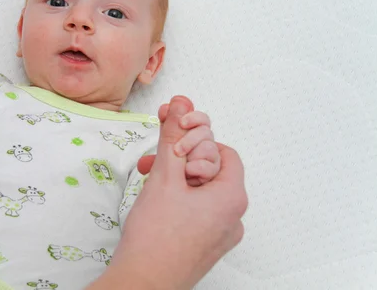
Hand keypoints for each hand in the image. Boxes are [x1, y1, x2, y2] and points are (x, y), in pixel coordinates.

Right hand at [90, 97, 247, 289]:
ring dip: (175, 179)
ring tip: (149, 182)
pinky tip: (156, 203)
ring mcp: (221, 235)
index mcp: (232, 197)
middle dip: (179, 160)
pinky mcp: (206, 246)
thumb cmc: (156, 236)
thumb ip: (173, 137)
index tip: (172, 142)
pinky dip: (178, 201)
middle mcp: (233, 217)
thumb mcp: (164, 177)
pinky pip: (197, 212)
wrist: (143, 284)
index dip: (196, 142)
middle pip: (211, 170)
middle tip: (153, 162)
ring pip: (200, 191)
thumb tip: (183, 104)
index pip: (223, 151)